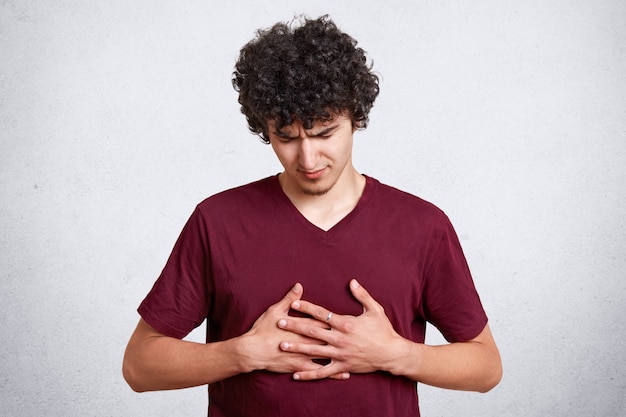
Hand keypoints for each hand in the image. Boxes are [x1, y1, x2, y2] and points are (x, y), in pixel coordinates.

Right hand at [238, 283, 349, 379]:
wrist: (252, 351)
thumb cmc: (263, 329)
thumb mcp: (276, 310)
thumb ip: (289, 299)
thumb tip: (299, 286)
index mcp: (303, 326)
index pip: (324, 321)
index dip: (337, 320)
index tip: (351, 318)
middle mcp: (307, 341)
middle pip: (330, 338)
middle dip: (345, 337)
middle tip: (360, 336)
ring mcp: (305, 355)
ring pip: (328, 355)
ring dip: (343, 355)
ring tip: (359, 356)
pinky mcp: (300, 366)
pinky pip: (320, 371)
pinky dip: (332, 373)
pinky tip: (344, 374)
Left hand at [277, 279, 407, 380]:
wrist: (392, 353)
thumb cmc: (384, 330)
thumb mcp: (375, 309)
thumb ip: (362, 295)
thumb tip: (352, 281)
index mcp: (346, 323)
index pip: (321, 314)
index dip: (306, 308)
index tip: (293, 304)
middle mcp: (340, 339)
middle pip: (312, 331)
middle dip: (295, 326)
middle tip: (280, 322)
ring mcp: (340, 354)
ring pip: (314, 351)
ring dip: (297, 348)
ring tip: (282, 345)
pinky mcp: (342, 367)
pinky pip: (322, 372)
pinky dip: (309, 374)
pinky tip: (296, 374)